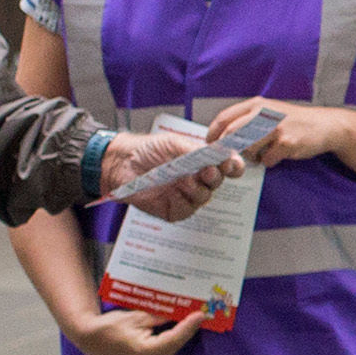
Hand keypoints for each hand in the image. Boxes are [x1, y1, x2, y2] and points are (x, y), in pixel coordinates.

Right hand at [66, 298, 211, 354]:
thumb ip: (158, 317)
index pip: (174, 339)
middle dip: (188, 330)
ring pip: (170, 348)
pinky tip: (179, 328)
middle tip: (200, 314)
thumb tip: (178, 312)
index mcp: (145, 351)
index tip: (200, 315)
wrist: (90, 339)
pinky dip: (171, 340)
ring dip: (181, 335)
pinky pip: (163, 350)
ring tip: (193, 319)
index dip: (188, 327)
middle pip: (174, 345)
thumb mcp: (136, 317)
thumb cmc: (110, 327)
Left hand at [98, 127, 235, 220]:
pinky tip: (171, 193)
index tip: (231, 164)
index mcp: (202, 161)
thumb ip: (196, 150)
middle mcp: (198, 179)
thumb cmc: (147, 150)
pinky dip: (181, 201)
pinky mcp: (175, 211)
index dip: (233, 166)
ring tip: (183, 180)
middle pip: (218, 182)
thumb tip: (218, 154)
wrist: (122, 164)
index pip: (226, 166)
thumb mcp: (174, 143)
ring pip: (204, 197)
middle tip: (207, 171)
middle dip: (214, 177)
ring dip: (196, 188)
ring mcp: (187, 196)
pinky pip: (187, 210)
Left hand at [201, 97, 350, 166]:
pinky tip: (278, 156)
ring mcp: (276, 128)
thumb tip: (224, 137)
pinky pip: (267, 159)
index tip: (211, 146)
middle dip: (226, 149)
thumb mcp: (269, 112)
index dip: (213, 134)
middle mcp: (264, 113)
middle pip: (232, 133)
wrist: (324, 125)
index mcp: (257, 104)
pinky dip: (269, 161)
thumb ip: (248, 119)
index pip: (225, 118)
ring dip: (250, 156)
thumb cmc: (292, 121)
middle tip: (225, 158)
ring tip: (260, 154)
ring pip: (248, 148)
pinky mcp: (287, 143)